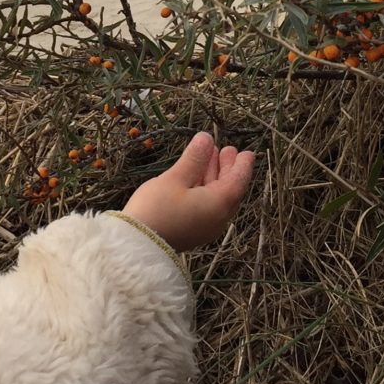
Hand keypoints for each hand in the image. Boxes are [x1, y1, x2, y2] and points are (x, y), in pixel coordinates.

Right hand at [122, 132, 253, 252]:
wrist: (136, 245)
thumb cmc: (156, 208)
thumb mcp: (175, 178)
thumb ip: (194, 159)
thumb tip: (207, 138)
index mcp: (218, 205)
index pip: (238, 182)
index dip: (242, 165)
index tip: (247, 153)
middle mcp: (217, 218)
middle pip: (229, 190)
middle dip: (228, 169)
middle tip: (227, 150)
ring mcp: (205, 227)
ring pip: (217, 198)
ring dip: (215, 177)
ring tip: (211, 157)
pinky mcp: (192, 231)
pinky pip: (208, 206)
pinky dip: (206, 189)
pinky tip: (196, 177)